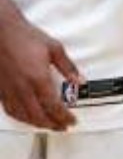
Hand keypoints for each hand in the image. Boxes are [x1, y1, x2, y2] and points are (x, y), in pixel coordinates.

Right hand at [0, 2, 80, 129]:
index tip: (71, 121)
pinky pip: (11, 110)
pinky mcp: (1, 90)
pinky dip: (21, 118)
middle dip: (52, 124)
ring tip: (48, 125)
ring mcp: (10, 91)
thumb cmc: (25, 37)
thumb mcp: (54, 48)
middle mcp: (23, 88)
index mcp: (38, 79)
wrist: (2, 32)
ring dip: (37, 124)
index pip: (53, 106)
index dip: (63, 117)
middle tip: (62, 127)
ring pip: (23, 116)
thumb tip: (79, 80)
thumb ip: (68, 67)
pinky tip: (27, 117)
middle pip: (38, 116)